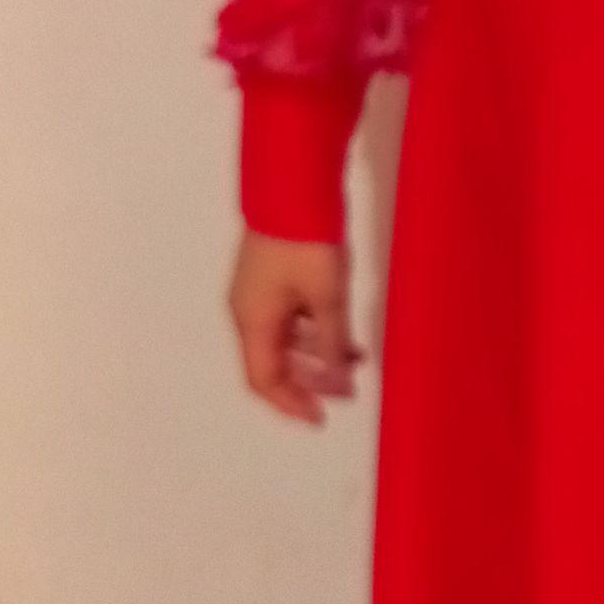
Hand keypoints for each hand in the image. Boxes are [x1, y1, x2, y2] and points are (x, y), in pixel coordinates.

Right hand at [228, 232, 361, 423]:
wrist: (293, 185)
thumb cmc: (305, 242)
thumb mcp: (327, 298)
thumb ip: (332, 346)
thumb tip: (338, 387)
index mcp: (253, 321)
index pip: (264, 380)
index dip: (291, 404)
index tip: (321, 418)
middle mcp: (249, 311)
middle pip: (272, 363)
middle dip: (306, 383)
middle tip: (343, 392)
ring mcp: (260, 292)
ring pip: (285, 340)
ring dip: (315, 356)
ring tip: (354, 362)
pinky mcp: (274, 276)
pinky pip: (291, 317)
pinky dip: (315, 331)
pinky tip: (345, 332)